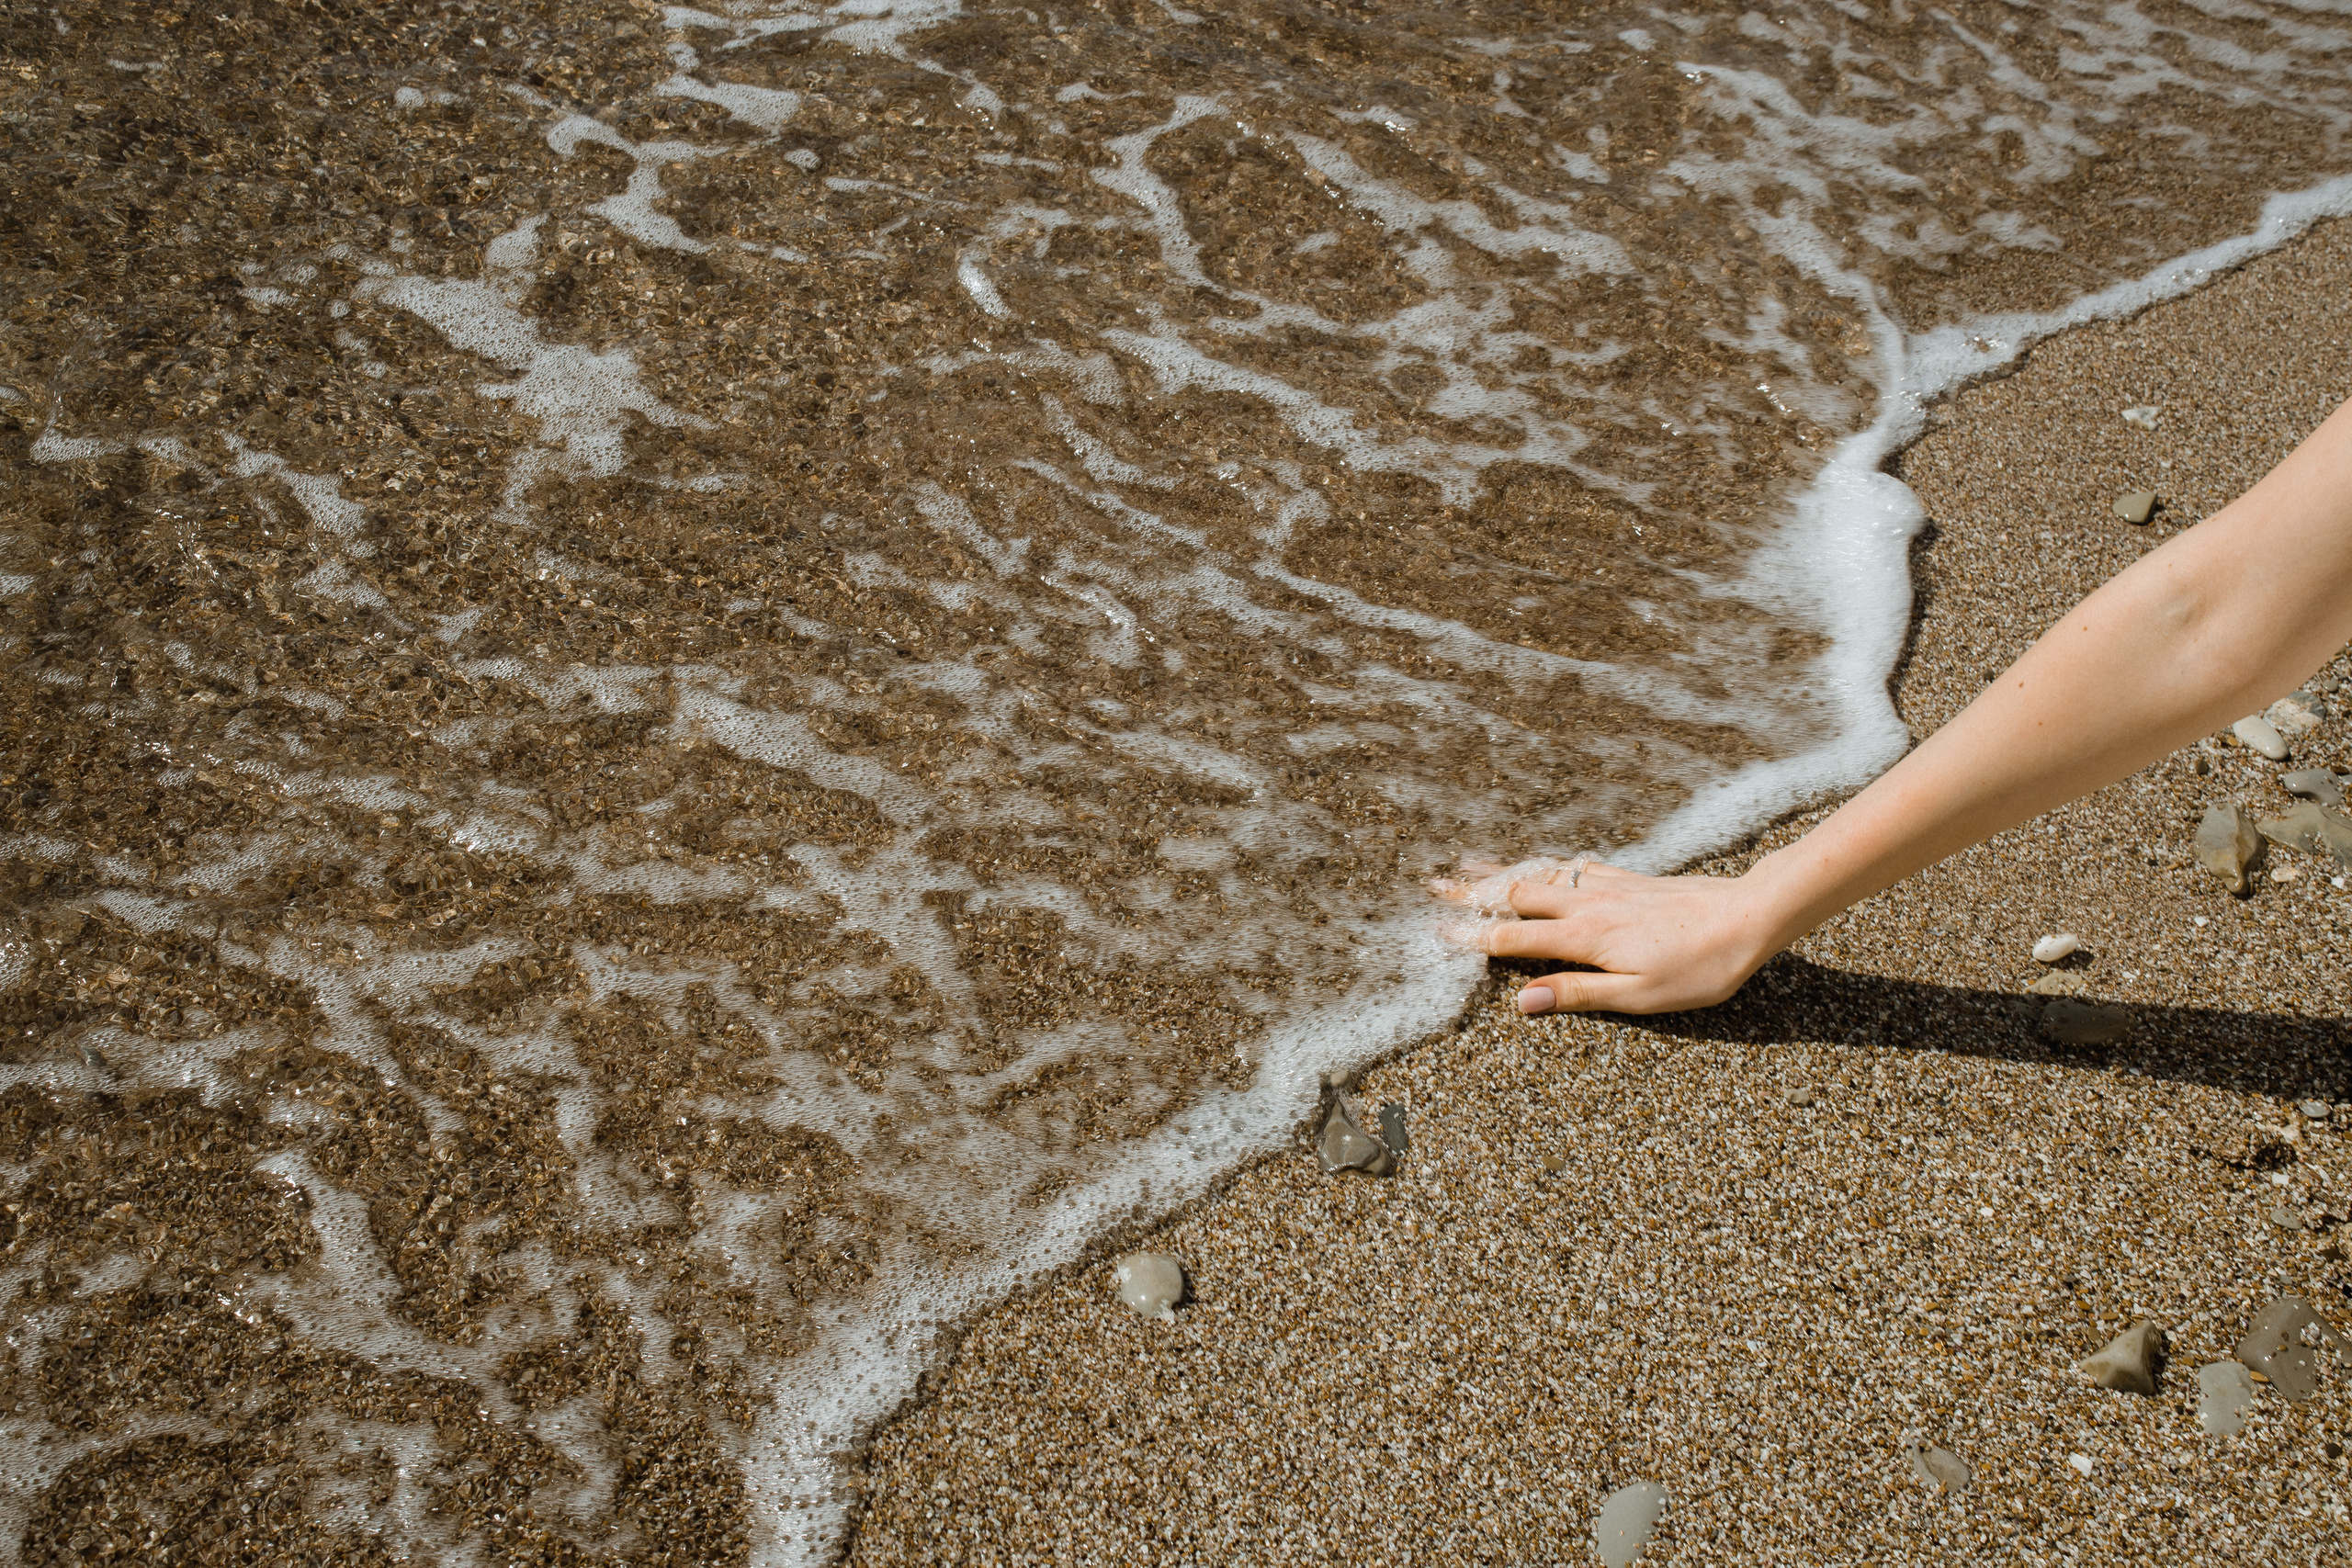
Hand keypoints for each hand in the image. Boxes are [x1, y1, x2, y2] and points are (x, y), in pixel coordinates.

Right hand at [1431, 858, 1787, 1015]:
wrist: (1749, 915)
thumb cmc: (1699, 968)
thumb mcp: (1639, 997)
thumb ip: (1578, 995)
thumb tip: (1523, 1003)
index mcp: (1584, 938)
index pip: (1513, 939)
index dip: (1471, 938)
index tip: (1436, 933)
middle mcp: (1588, 905)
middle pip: (1516, 895)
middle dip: (1471, 893)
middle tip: (1433, 887)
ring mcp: (1608, 887)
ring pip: (1541, 874)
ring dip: (1501, 871)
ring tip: (1468, 864)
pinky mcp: (1629, 878)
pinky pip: (1574, 867)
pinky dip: (1546, 865)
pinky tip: (1544, 864)